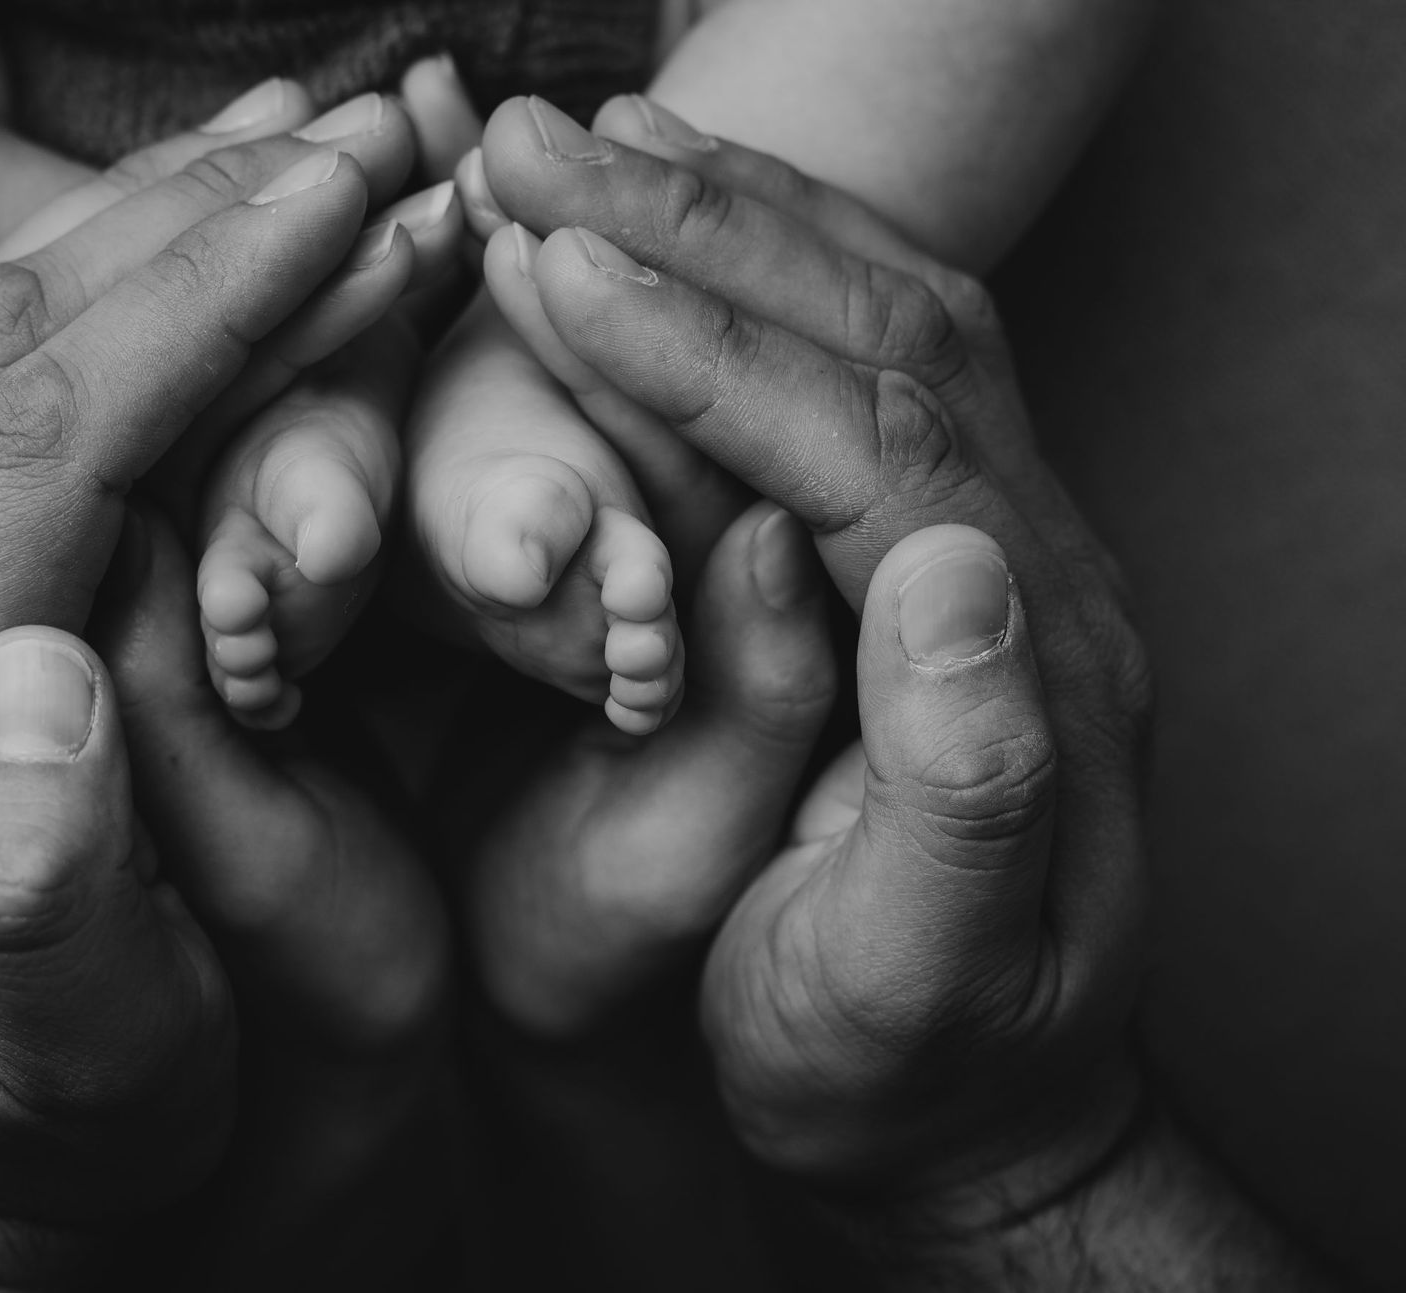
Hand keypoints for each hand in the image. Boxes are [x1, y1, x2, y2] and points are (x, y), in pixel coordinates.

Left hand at [0, 97, 446, 1288]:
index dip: (209, 305)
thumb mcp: (86, 1067)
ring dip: (106, 228)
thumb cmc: (63, 1127)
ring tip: (257, 148)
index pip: (54, 438)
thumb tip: (37, 669)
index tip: (351, 207)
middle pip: (4, 357)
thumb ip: (49, 896)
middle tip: (360, 143)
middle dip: (195, 228)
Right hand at [479, 93, 1153, 1219]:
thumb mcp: (915, 978)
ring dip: (742, 211)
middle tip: (533, 146)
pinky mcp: (955, 542)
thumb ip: (962, 787)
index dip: (703, 350)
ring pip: (896, 314)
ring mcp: (1005, 542)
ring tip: (597, 139)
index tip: (554, 265)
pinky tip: (699, 215)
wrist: (971, 1110)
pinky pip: (887, 350)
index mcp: (1022, 666)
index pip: (860, 450)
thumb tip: (947, 568)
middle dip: (701, 227)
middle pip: (884, 338)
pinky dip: (783, 256)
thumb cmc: (897, 1067)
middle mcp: (1036, 569)